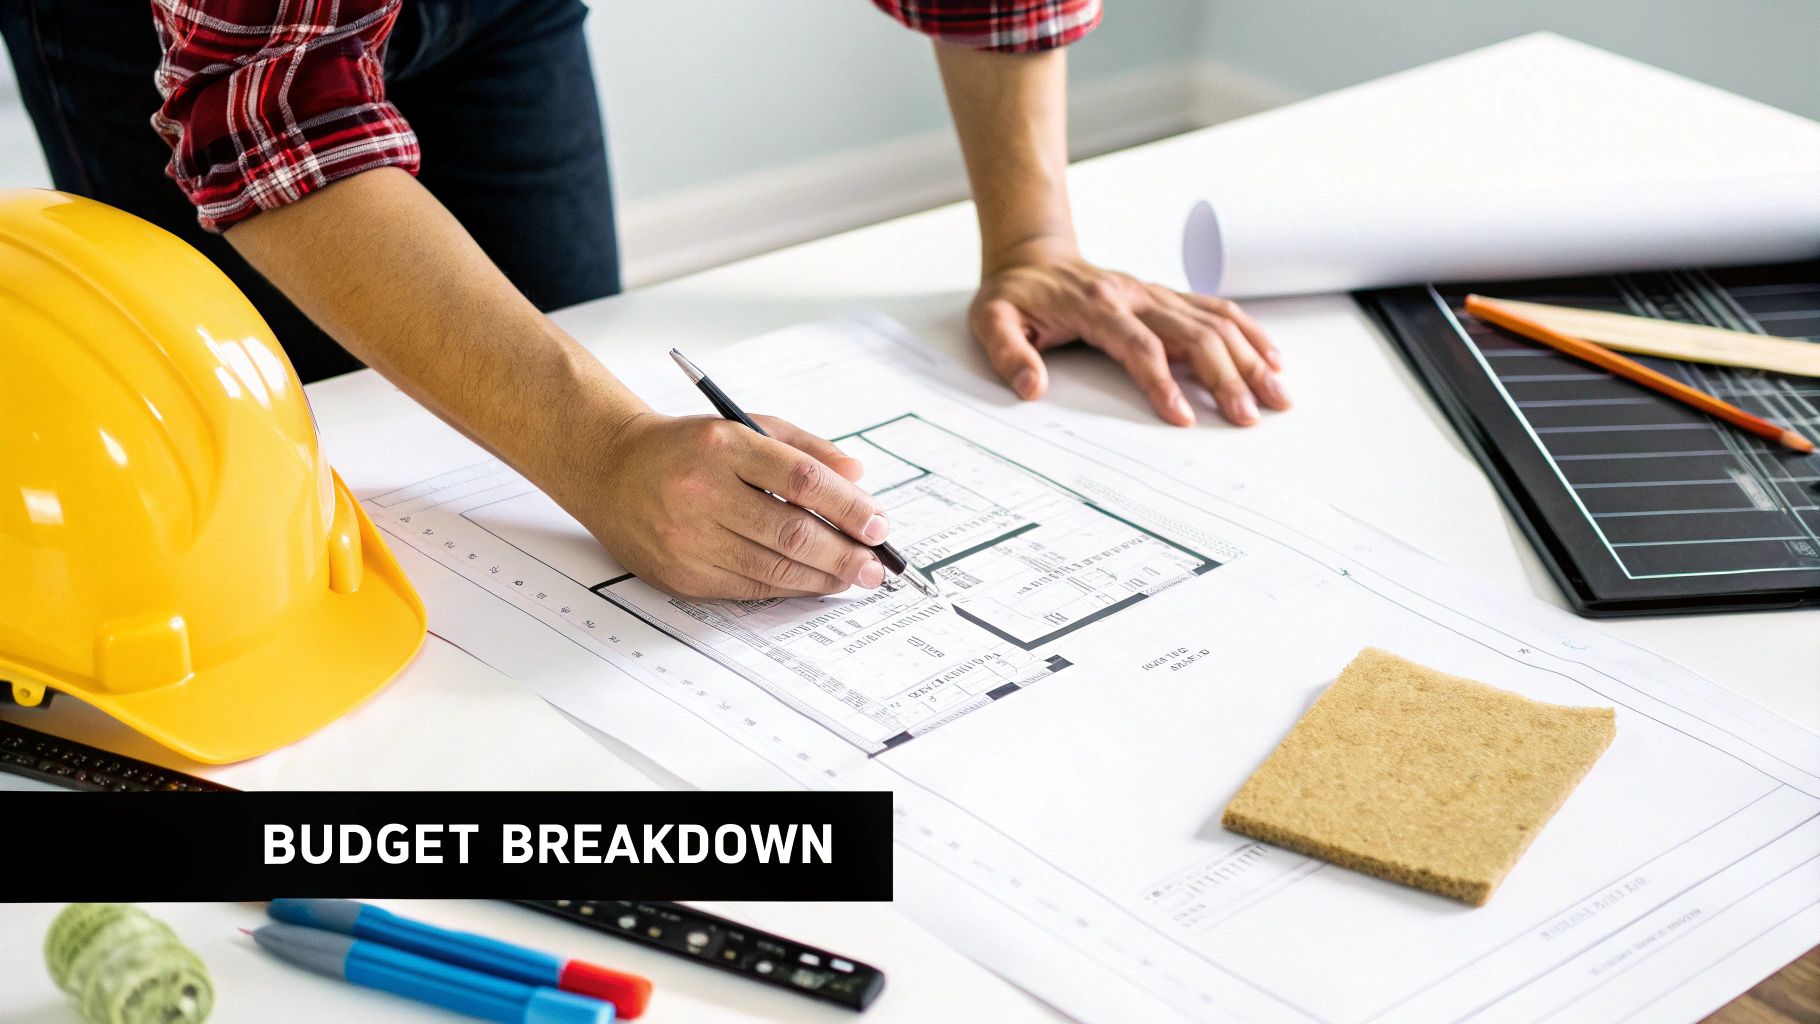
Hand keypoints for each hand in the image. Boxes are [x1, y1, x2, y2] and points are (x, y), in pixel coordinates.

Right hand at [577, 412, 890, 600]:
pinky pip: (747, 587)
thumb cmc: (687, 448)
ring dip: (822, 578)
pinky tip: (812, 583)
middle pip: (792, 531)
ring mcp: (687, 538)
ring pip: (773, 568)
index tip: (878, 525)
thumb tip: (858, 476)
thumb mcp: (744, 427)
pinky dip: (787, 589)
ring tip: (852, 577)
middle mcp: (702, 492)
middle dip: (844, 553)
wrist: (609, 469)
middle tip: (877, 565)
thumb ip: (804, 449)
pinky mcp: (680, 574)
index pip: (802, 479)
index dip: (848, 506)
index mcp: (723, 446)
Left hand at [970, 249, 1288, 426]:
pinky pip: (1217, 309)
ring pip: (1216, 321)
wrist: (1032, 256)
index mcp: (1097, 307)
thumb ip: (1007, 353)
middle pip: (1193, 335)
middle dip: (1226, 376)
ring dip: (1251, 357)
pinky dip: (1250, 332)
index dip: (1162, 382)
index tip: (1182, 417)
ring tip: (1278, 395)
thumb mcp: (991, 320)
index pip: (1140, 346)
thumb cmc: (1015, 294)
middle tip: (1249, 415)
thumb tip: (1031, 387)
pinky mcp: (1167, 296)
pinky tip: (1272, 358)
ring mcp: (1156, 294)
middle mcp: (1135, 296)